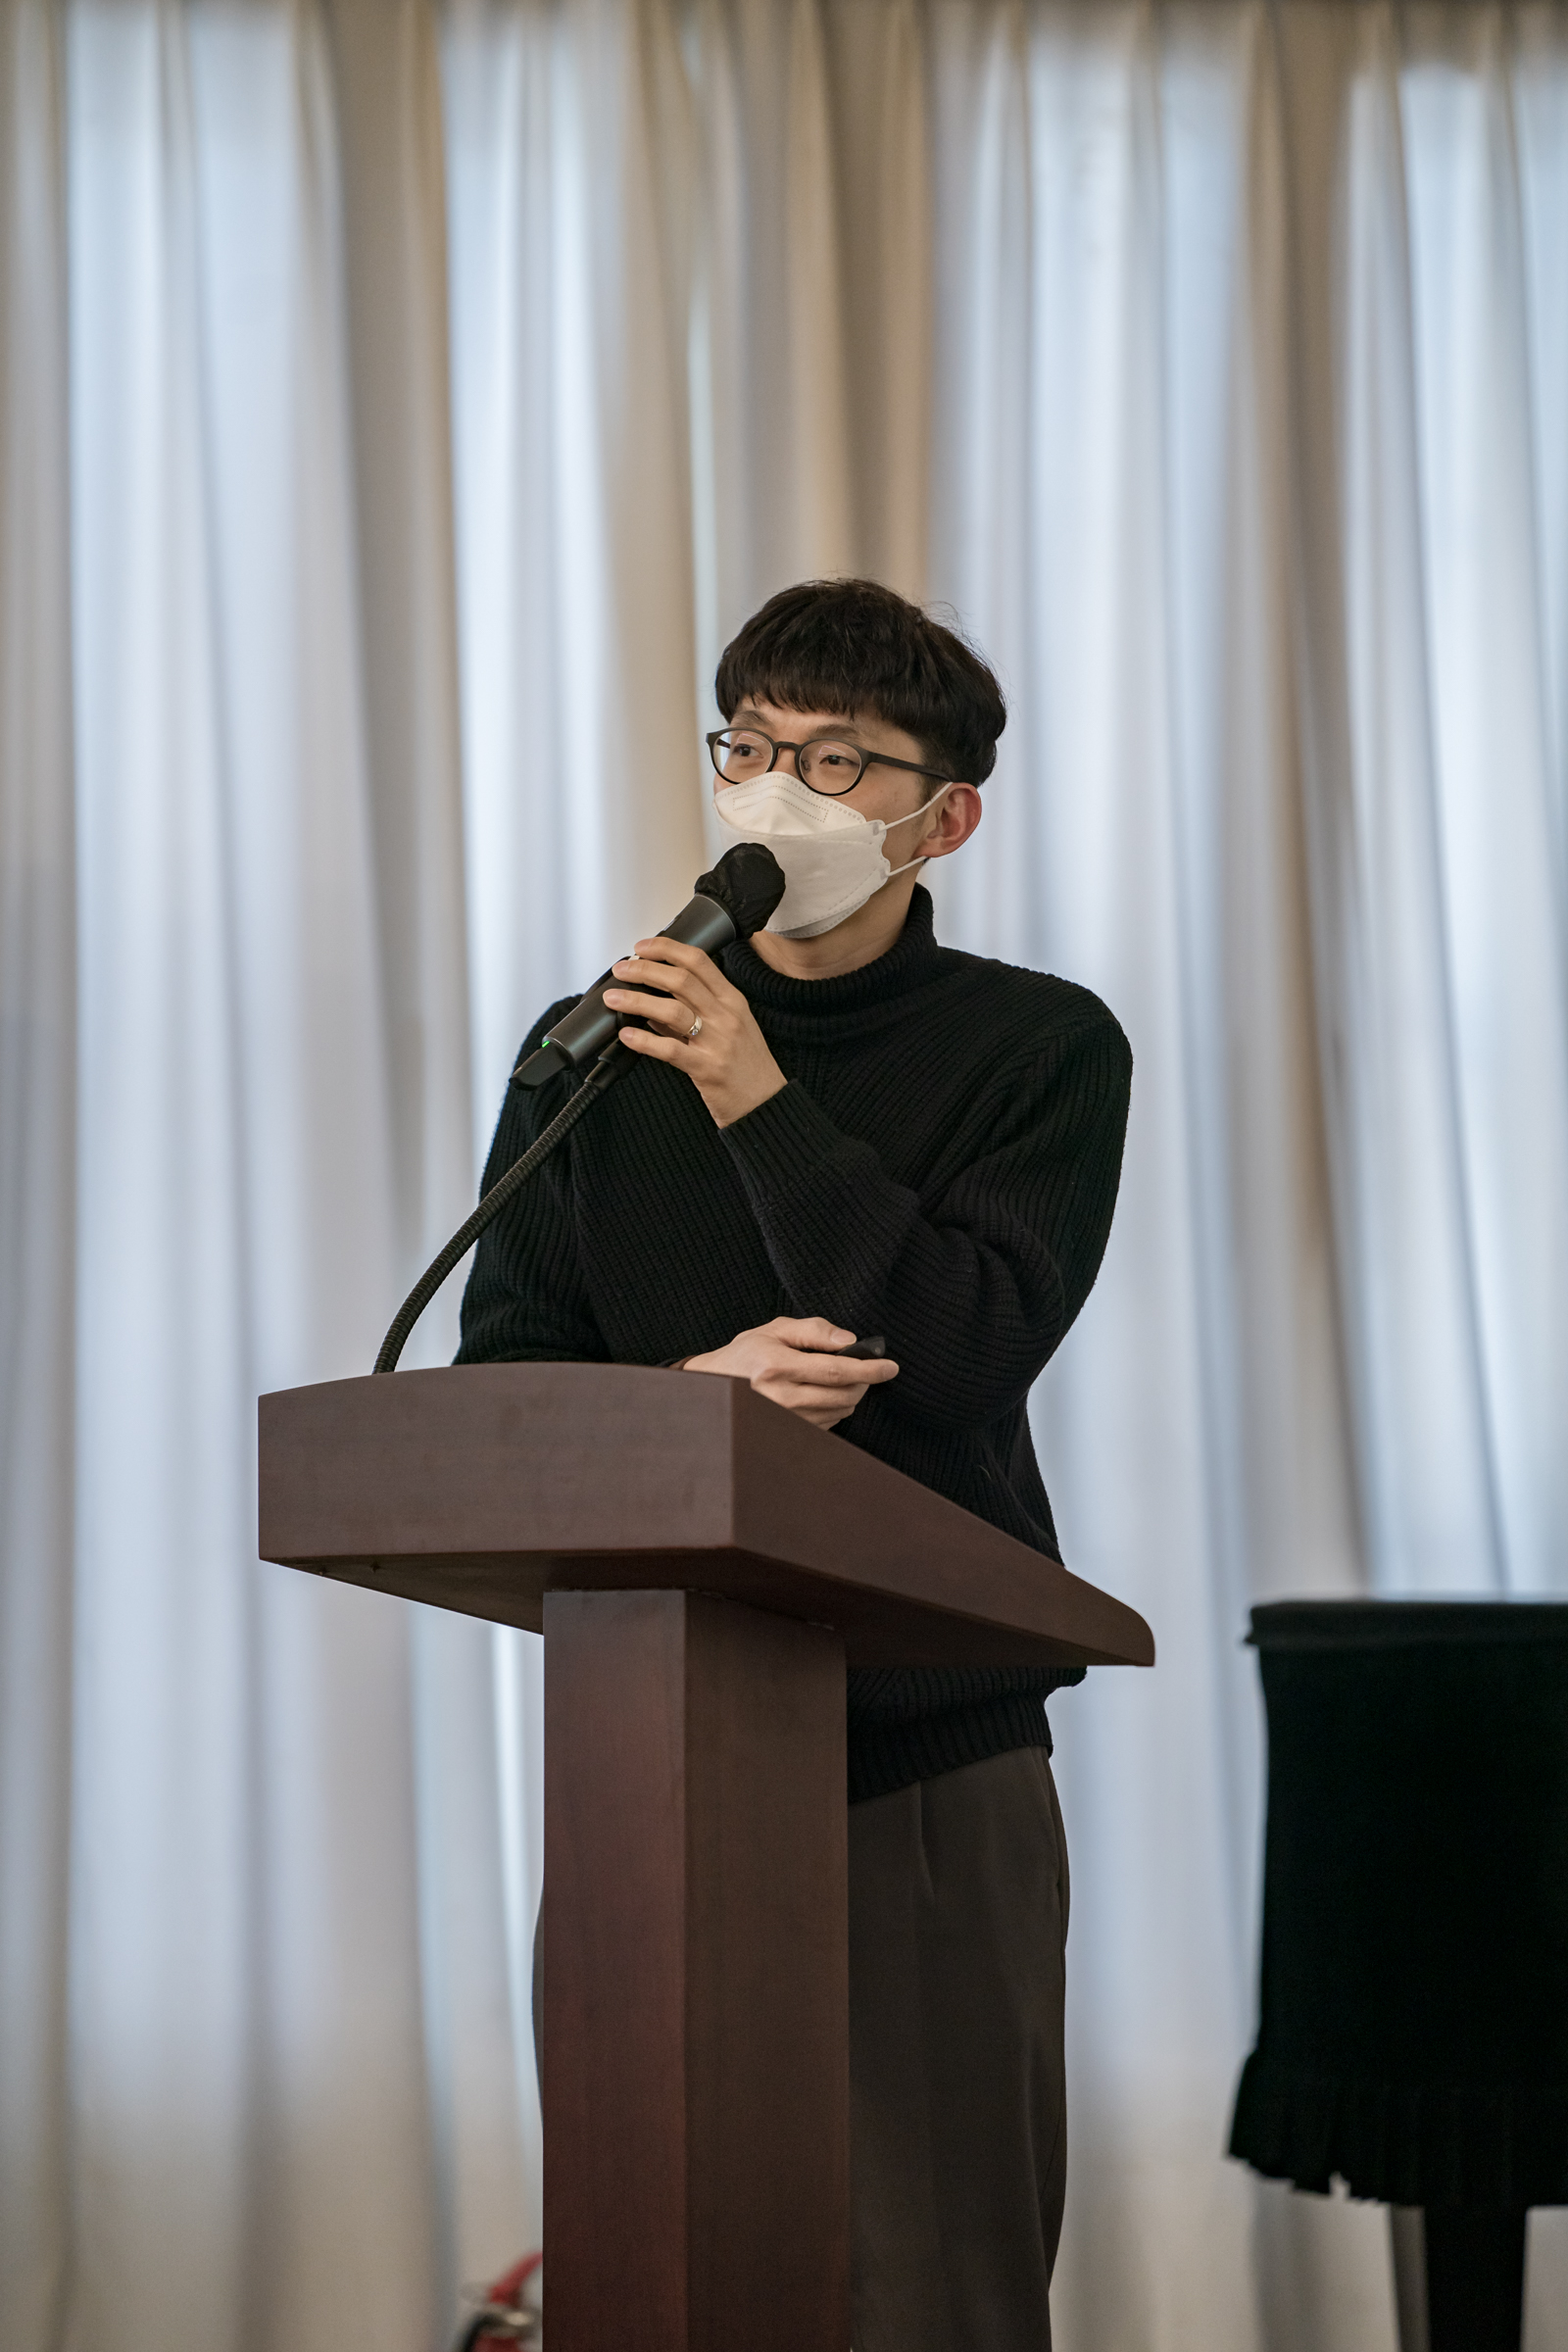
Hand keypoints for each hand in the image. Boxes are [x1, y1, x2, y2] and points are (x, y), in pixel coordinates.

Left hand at [602, 937, 786, 1127]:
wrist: (766, 1103)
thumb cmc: (748, 1067)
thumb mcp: (729, 1030)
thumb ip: (694, 1014)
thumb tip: (652, 1005)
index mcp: (732, 1000)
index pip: (699, 961)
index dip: (666, 949)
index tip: (642, 948)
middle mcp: (726, 1016)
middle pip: (682, 979)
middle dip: (646, 970)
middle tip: (622, 969)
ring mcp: (717, 1041)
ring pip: (672, 1010)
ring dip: (638, 1000)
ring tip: (614, 999)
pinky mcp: (706, 1068)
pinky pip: (670, 1050)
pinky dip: (644, 1040)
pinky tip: (627, 1035)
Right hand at [683, 1316, 899, 1428]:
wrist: (713, 1388)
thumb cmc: (745, 1355)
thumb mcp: (775, 1330)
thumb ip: (814, 1331)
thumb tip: (849, 1341)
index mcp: (776, 1366)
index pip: (835, 1371)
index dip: (868, 1370)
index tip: (890, 1367)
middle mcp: (779, 1398)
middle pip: (842, 1394)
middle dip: (863, 1381)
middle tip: (863, 1368)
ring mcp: (783, 1420)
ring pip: (839, 1411)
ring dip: (849, 1395)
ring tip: (834, 1379)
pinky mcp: (787, 1434)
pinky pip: (828, 1424)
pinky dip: (835, 1408)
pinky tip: (822, 1395)